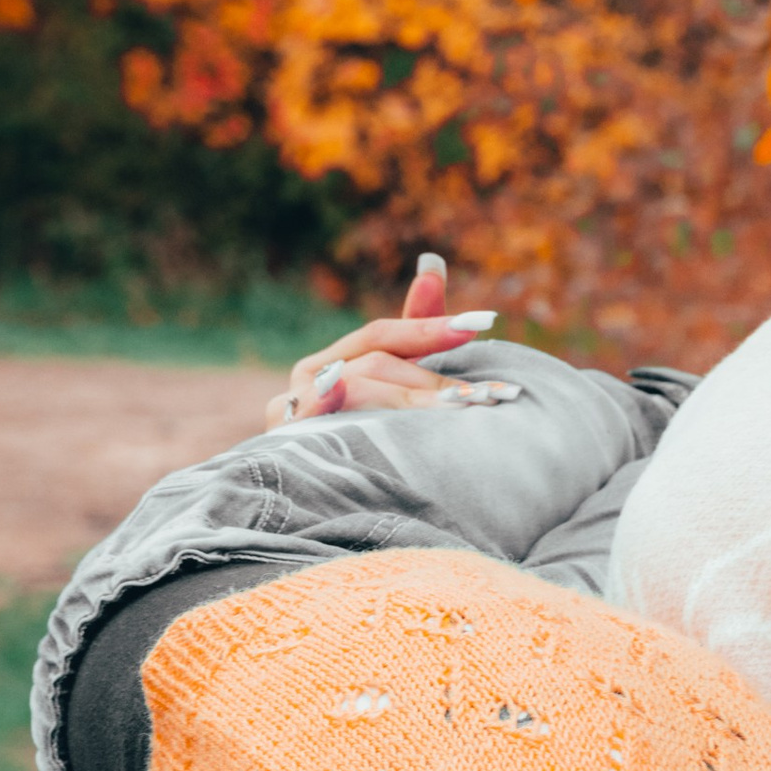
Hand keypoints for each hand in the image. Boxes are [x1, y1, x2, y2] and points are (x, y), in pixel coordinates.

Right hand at [265, 250, 514, 426]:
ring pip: (361, 385)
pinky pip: (313, 410)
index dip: (430, 328)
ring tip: (462, 409)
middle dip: (433, 379)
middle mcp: (309, 380)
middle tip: (484, 394)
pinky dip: (327, 397)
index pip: (384, 335)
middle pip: (377, 363)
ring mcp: (292, 409)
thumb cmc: (361, 444)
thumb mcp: (395, 391)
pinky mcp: (286, 438)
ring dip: (414, 399)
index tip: (483, 323)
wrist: (316, 509)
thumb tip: (431, 262)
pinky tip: (340, 386)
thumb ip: (414, 332)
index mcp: (333, 363)